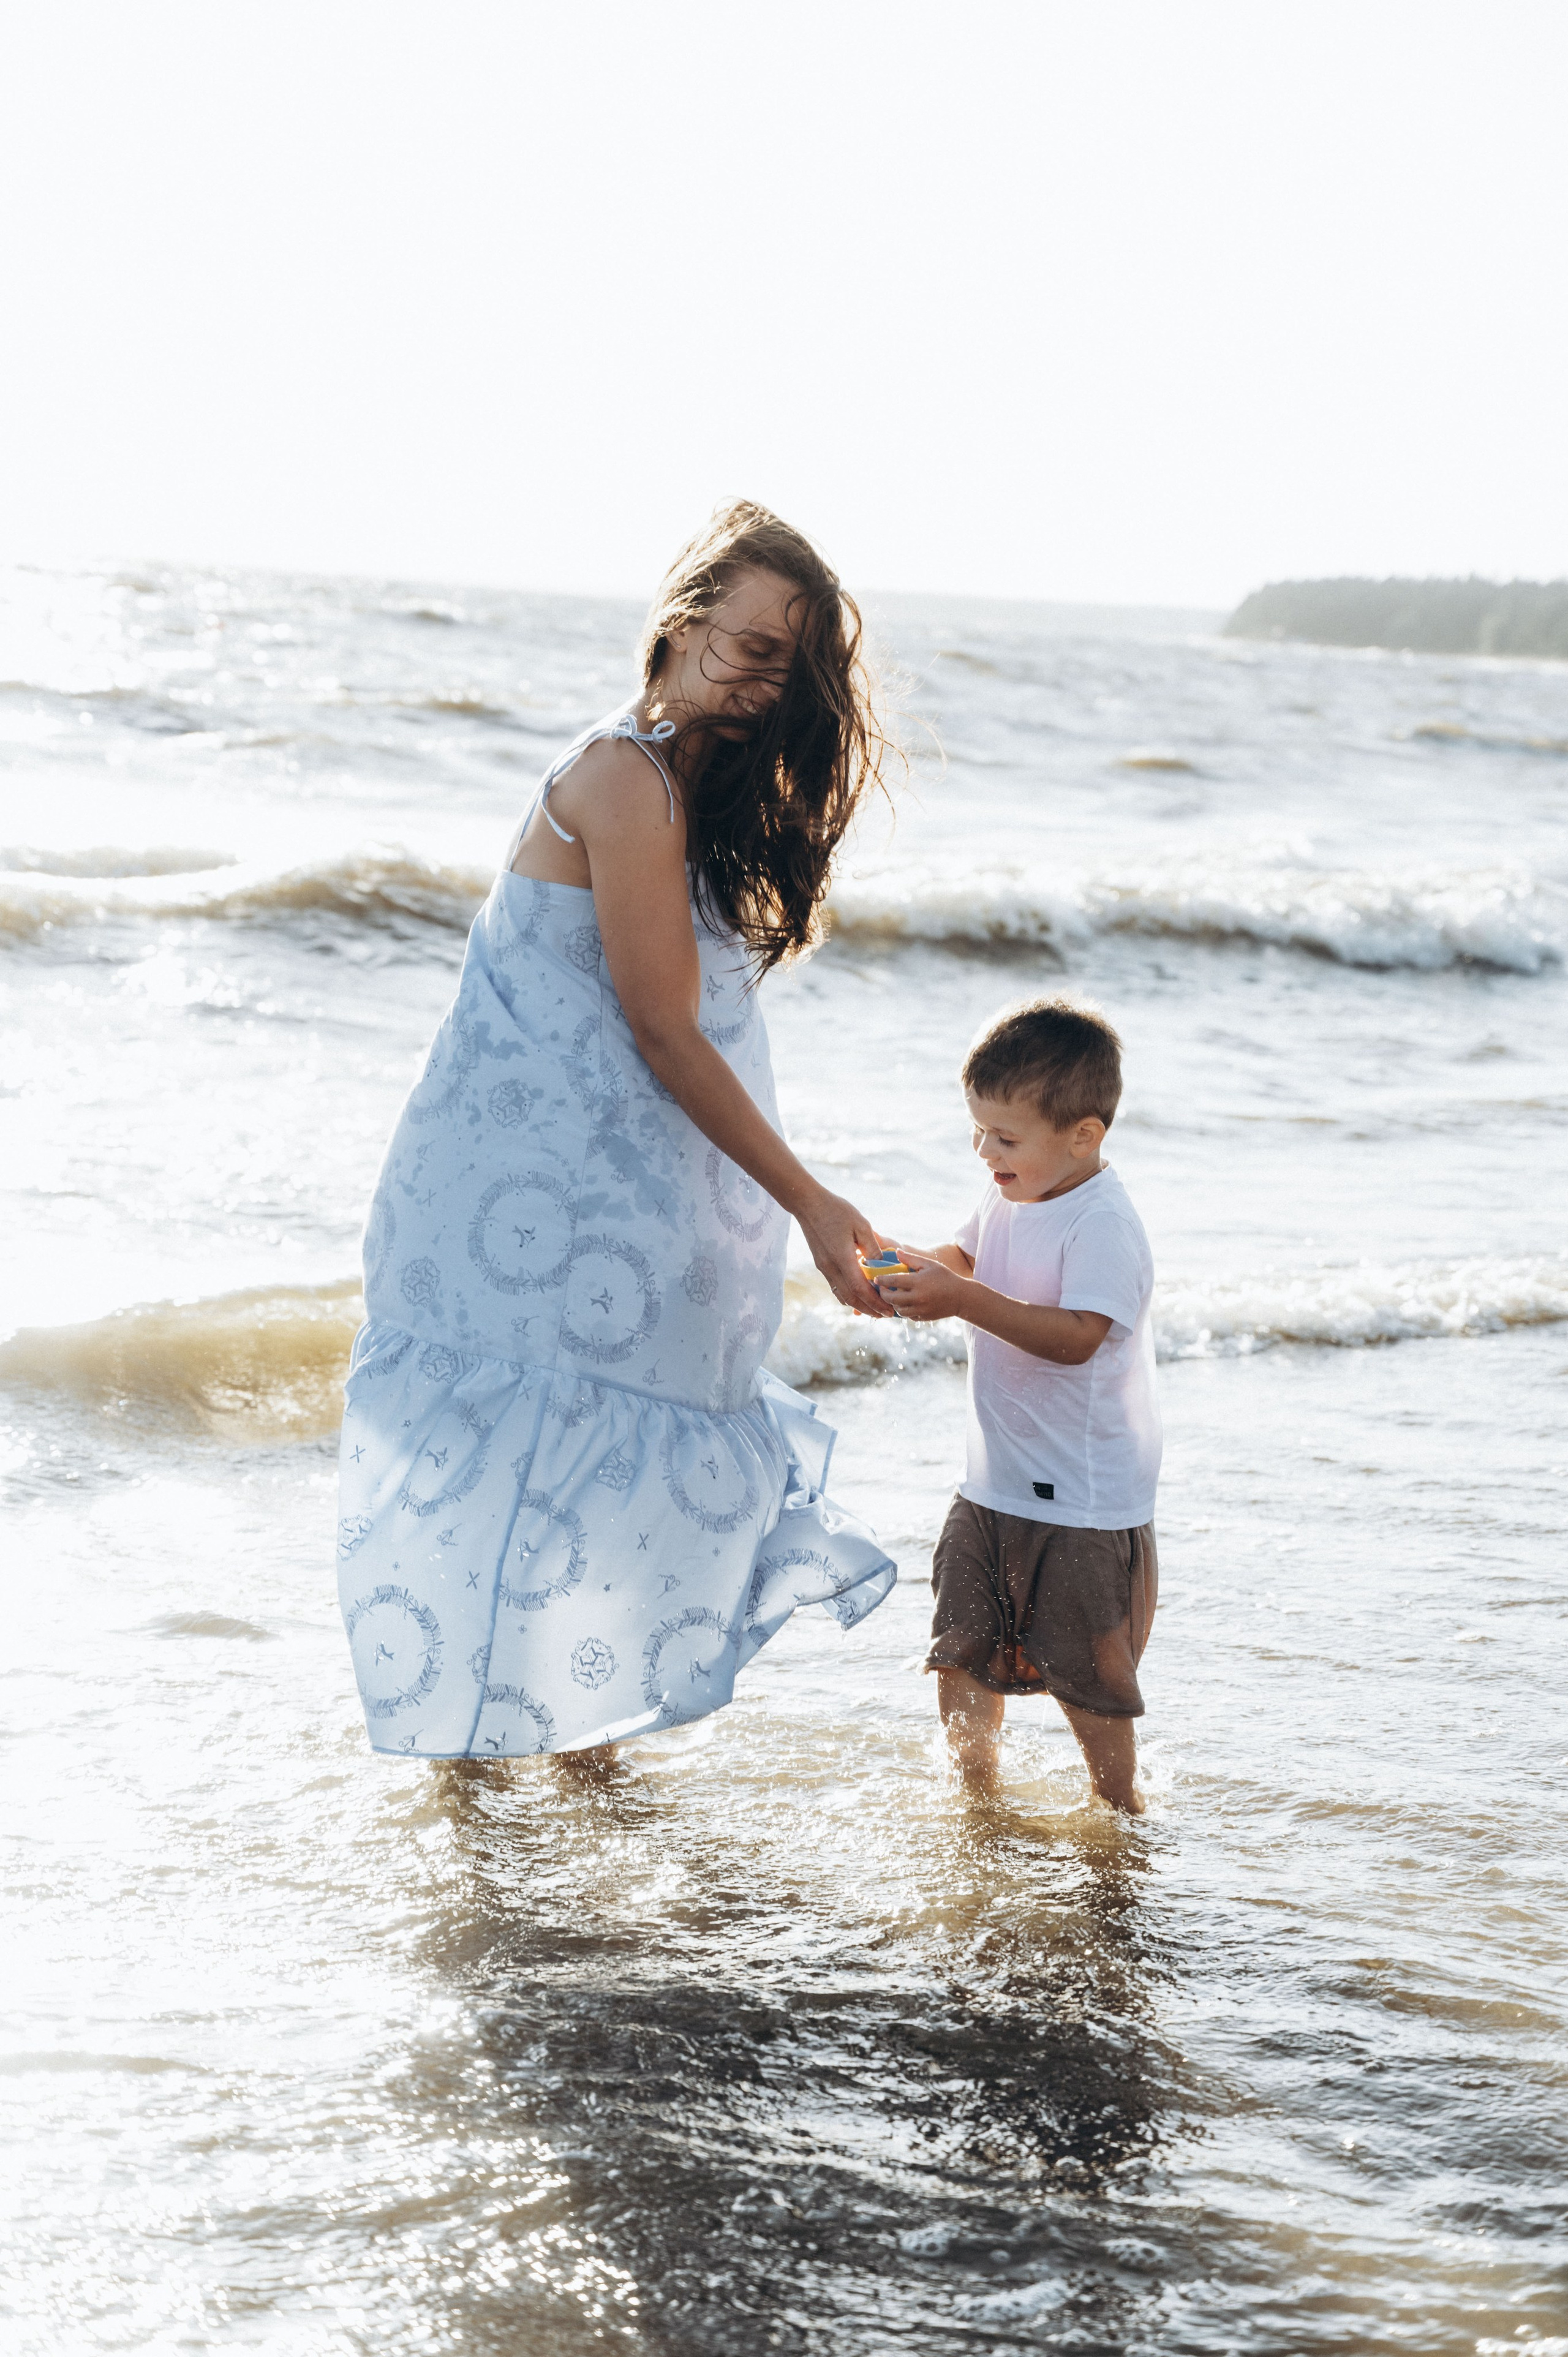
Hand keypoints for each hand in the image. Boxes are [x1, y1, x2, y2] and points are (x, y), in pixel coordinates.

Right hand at [796, 1191, 896, 1317]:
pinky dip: (848, 1295)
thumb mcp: (861, 1225)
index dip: (875, 1302)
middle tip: (885, 1315)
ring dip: (859, 1304)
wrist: (808, 1204)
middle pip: (851, 1297)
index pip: (860, 1289)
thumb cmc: (837, 1210)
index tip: (889, 1310)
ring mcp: (824, 1267)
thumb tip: (882, 1267)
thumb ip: (872, 1248)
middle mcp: (831, 1267)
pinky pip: (835, 1286)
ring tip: (874, 1309)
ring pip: (842, 1294)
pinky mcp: (821, 1264)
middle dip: (869, 1309)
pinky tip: (857, 1295)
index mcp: (842, 1258)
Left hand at [872, 1248, 967, 1322]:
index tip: (876, 1278)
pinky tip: (903, 1303)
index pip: (893, 1281)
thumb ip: (911, 1259)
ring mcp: (920, 1309)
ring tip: (892, 1295)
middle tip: (881, 1288)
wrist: (961, 1297)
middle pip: (891, 1298)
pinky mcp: (923, 1318)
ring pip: (898, 1309)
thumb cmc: (944, 1277)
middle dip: (883, 1293)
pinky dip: (903, 1310)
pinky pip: (907, 1316)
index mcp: (918, 1282)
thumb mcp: (929, 1264)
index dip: (881, 1279)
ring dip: (892, 1303)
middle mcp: (918, 1297)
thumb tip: (896, 1252)